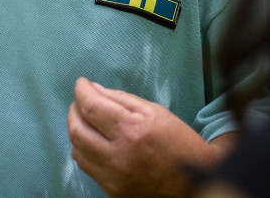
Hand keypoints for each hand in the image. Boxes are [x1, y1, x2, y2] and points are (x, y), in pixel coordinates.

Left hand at [67, 77, 235, 197]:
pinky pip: (87, 167)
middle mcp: (118, 156)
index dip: (81, 91)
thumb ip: (123, 100)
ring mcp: (112, 177)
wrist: (195, 186)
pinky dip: (84, 150)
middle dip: (74, 110)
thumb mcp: (157, 113)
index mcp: (132, 131)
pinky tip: (93, 142)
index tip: (81, 84)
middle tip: (81, 101)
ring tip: (87, 120)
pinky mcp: (112, 191)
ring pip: (77, 150)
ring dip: (77, 130)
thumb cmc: (181, 145)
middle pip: (77, 129)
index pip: (91, 107)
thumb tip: (96, 90)